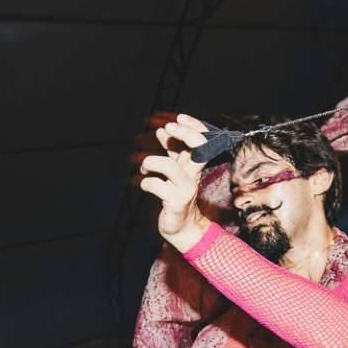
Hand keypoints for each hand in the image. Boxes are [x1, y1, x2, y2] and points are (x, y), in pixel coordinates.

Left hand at [138, 114, 211, 248]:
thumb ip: (171, 152)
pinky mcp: (175, 203)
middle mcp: (193, 175)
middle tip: (166, 130)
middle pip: (198, 148)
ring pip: (170, 167)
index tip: (177, 119)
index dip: (192, 126)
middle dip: (182, 133)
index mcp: (194, 165)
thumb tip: (162, 130)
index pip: (202, 140)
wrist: (183, 227)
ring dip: (151, 162)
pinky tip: (145, 186)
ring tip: (145, 167)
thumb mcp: (175, 171)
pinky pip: (156, 186)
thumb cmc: (176, 197)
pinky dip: (146, 183)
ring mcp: (185, 189)